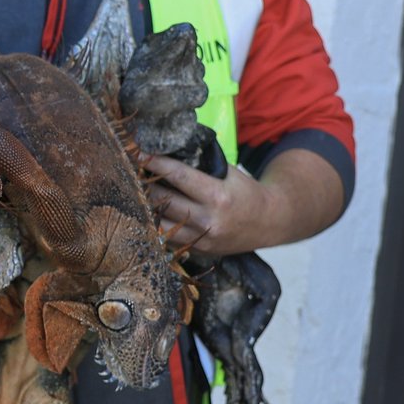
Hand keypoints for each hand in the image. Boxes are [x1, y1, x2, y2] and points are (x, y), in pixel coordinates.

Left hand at [142, 154, 276, 254]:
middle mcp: (209, 220)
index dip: (156, 164)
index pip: (178, 176)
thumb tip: (166, 152)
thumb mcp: (228, 173)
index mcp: (218, 196)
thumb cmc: (245, 192)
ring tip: (138, 191)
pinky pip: (169, 238)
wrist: (270, 222)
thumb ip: (200, 166)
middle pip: (164, 200)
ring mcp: (203, 239)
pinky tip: (150, 211)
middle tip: (133, 171)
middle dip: (146, 183)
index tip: (139, 154)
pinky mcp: (199, 251)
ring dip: (147, 206)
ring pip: (160, 223)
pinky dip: (157, 224)